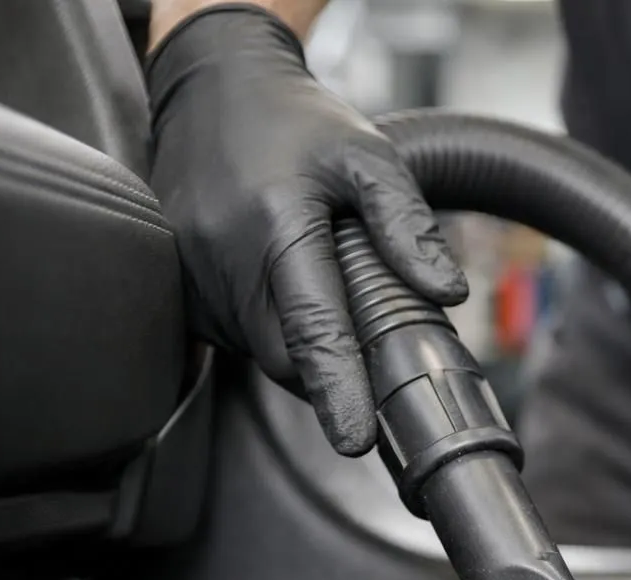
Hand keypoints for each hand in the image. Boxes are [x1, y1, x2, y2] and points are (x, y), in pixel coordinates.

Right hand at [146, 5, 469, 454]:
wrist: (213, 90)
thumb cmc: (295, 124)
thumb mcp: (368, 156)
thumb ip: (408, 223)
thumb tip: (446, 293)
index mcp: (273, 225)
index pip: (312, 329)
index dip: (338, 390)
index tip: (357, 439)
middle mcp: (221, 258)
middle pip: (287, 360)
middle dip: (334, 378)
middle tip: (377, 365)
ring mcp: (194, 278)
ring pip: (262, 354)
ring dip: (305, 353)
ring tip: (328, 296)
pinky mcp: (184, 289)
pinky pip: (238, 338)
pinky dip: (275, 333)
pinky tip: (292, 294)